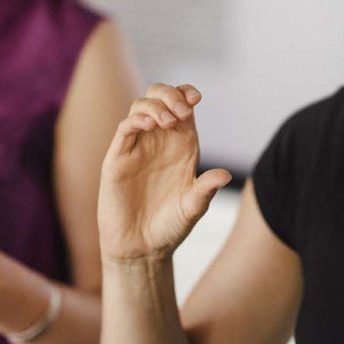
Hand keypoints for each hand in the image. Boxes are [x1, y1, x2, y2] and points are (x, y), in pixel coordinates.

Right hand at [98, 83, 231, 262]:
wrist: (142, 250)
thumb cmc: (170, 228)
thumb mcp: (193, 208)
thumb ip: (206, 190)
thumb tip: (225, 175)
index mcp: (181, 146)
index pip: (183, 107)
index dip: (187, 94)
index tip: (196, 97)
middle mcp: (159, 142)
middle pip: (160, 98)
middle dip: (171, 94)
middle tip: (183, 111)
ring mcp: (137, 148)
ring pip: (140, 107)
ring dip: (155, 105)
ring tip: (168, 121)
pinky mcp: (117, 159)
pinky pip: (125, 129)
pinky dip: (137, 119)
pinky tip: (151, 125)